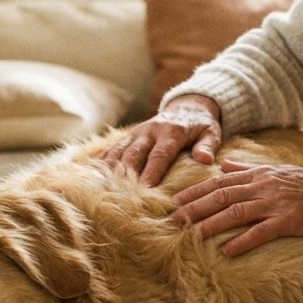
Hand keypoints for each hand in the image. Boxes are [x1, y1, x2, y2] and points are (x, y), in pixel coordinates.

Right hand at [102, 95, 222, 185]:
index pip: (159, 155)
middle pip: (133, 154)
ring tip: (101, 189)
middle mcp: (150, 131)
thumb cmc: (201, 125)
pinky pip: (110, 149)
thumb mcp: (211, 132)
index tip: (146, 190)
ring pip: (118, 151)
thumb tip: (205, 160)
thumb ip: (208, 146)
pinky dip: (100, 163)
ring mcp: (135, 134)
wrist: (187, 106)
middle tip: (121, 195)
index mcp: (171, 132)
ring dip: (109, 170)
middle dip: (125, 174)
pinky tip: (90, 178)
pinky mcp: (127, 137)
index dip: (151, 172)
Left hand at [170, 161, 302, 256]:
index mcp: (260, 175)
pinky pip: (261, 232)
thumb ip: (249, 169)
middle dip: (193, 208)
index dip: (194, 192)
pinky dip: (242, 241)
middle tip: (171, 221)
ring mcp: (277, 203)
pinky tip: (226, 252)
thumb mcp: (279, 171)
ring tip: (189, 236)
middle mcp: (264, 186)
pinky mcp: (290, 221)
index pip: (219, 182)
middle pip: (221, 196)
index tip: (173, 202)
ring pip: (235, 212)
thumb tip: (223, 165)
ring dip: (210, 224)